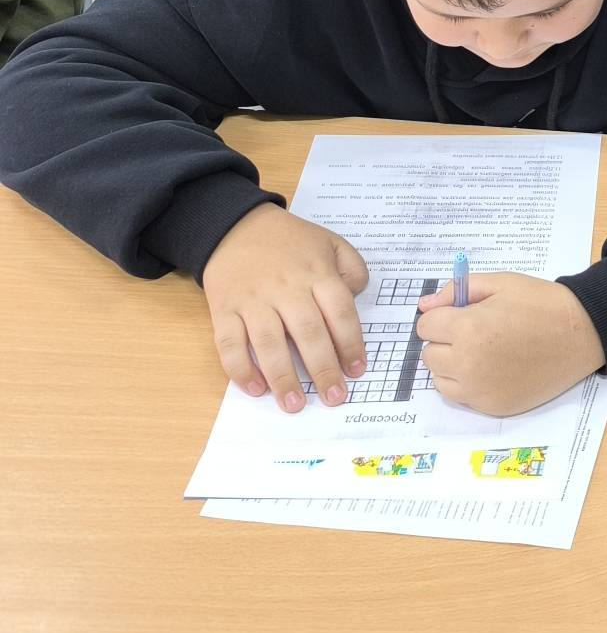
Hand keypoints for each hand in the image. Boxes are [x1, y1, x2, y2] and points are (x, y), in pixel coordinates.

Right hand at [201, 203, 368, 412]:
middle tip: (334, 398)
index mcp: (316, 273)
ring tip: (295, 405)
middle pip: (308, 333)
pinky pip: (229, 344)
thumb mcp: (331, 243)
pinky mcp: (223, 310)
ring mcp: (252, 300)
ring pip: (269, 343)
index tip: (357, 370)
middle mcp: (286, 288)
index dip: (350, 343)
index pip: (339, 312)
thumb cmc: (290, 241)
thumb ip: (352, 268)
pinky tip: (255, 389)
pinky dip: (240, 369)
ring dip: (283, 377)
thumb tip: (356, 299)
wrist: (236, 227)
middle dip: (323, 369)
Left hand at [415, 271, 604, 415]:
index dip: (443, 316)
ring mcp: (480, 390)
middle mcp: (468, 363)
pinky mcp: (493, 406)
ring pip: (440, 378)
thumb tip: (424, 305)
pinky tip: (493, 368)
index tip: (463, 313)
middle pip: (429, 353)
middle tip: (476, 331)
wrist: (582, 333)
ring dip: (452, 364)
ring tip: (484, 350)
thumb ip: (458, 290)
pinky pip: (461, 396)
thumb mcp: (501, 283)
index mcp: (468, 328)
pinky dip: (468, 383)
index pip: (426, 326)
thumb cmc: (542, 303)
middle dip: (446, 339)